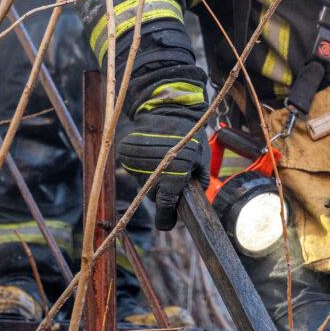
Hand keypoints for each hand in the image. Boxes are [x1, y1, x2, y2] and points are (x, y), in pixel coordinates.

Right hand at [117, 107, 208, 230]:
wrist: (166, 109)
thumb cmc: (188, 134)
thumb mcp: (202, 158)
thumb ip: (199, 180)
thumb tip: (195, 199)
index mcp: (173, 177)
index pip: (165, 207)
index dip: (166, 218)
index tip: (168, 222)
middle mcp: (152, 174)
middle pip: (154, 196)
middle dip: (162, 192)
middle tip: (170, 178)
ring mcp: (137, 166)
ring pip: (144, 184)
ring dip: (152, 178)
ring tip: (162, 160)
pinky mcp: (127, 157)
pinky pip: (136, 170)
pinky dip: (143, 167)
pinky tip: (152, 154)